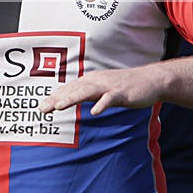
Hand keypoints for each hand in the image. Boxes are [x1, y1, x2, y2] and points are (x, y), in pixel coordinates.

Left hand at [38, 65, 164, 115]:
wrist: (151, 80)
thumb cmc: (125, 86)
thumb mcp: (103, 88)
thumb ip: (88, 93)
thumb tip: (71, 99)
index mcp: (92, 80)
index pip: (69, 89)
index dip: (54, 97)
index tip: (41, 107)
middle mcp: (97, 80)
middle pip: (73, 90)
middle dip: (57, 99)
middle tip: (42, 109)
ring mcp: (109, 86)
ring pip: (87, 92)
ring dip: (72, 98)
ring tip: (59, 106)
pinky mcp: (122, 92)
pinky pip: (110, 99)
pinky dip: (102, 104)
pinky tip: (94, 112)